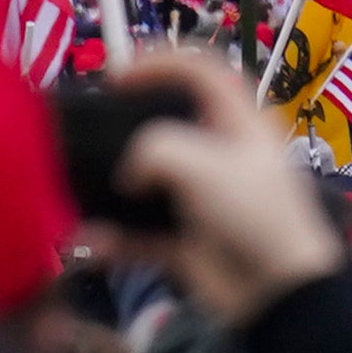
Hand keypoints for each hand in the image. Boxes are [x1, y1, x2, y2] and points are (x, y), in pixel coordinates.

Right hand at [105, 47, 346, 325]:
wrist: (278, 291)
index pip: (204, 72)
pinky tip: (90, 243)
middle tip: (86, 135)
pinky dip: (114, 239)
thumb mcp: (204, 164)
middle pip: (167, 127)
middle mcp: (221, 156)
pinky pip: (139, 234)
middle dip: (125, 129)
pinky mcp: (186, 241)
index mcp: (240, 125)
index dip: (162, 61)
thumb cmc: (253, 213)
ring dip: (110, 190)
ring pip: (146, 183)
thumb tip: (129, 174)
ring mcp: (202, 199)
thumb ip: (155, 150)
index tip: (116, 75)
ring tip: (74, 191)